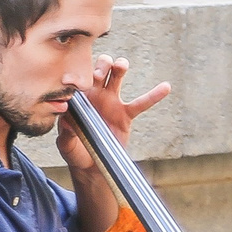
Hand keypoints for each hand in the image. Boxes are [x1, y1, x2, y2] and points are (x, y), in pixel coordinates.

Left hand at [56, 54, 169, 176]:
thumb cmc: (75, 152)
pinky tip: (166, 87)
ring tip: (121, 65)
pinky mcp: (125, 114)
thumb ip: (66, 134)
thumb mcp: (66, 145)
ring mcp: (111, 102)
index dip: (76, 75)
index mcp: (78, 98)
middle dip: (100, 66)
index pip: (78, 79)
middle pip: (100, 69)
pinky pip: (141, 103)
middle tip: (99, 75)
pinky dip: (154, 95)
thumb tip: (66, 122)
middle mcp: (95, 95)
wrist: (91, 165)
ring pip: (116, 76)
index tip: (72, 80)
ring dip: (119, 66)